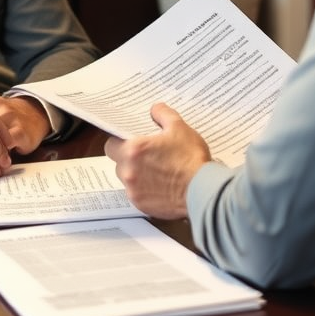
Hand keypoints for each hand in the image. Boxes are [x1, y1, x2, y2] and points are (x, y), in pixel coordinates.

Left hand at [104, 102, 210, 218]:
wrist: (203, 190)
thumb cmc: (191, 160)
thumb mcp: (180, 128)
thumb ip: (163, 114)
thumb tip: (156, 109)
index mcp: (133, 150)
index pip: (111, 144)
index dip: (120, 142)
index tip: (130, 141)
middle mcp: (129, 171)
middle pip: (118, 162)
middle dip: (128, 158)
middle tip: (146, 155)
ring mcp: (134, 191)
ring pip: (127, 180)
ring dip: (136, 175)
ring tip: (156, 171)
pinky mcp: (142, 206)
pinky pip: (136, 195)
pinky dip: (145, 190)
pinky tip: (161, 185)